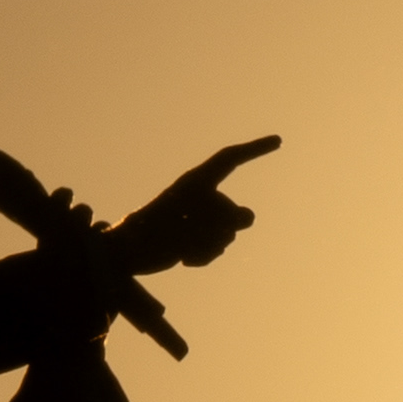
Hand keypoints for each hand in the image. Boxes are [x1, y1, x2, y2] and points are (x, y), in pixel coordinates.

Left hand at [105, 136, 280, 275]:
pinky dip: (204, 256)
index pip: (230, 159)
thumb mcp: (186, 226)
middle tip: (196, 235)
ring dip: (210, 246)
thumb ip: (221, 221)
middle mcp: (201, 197)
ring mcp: (200, 218)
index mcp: (195, 182)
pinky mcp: (195, 237)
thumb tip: (247, 218)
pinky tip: (184, 260)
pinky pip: (217, 248)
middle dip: (223, 228)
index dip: (255, 149)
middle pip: (234, 211)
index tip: (278, 141)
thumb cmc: (148, 234)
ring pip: (228, 234)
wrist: (123, 254)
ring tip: (184, 250)